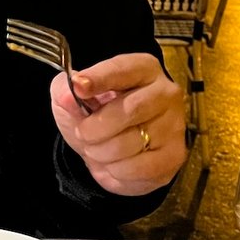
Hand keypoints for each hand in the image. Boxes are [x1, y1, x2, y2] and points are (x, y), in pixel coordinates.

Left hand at [50, 53, 187, 195]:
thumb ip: (66, 91)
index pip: (123, 70)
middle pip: (131, 109)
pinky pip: (139, 167)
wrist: (111, 152)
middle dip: (96, 127)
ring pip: (133, 142)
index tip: (78, 86)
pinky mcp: (174, 156)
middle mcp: (166, 92)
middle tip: (82, 134)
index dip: (100, 78)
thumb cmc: (96, 116)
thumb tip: (68, 93)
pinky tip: (114, 164)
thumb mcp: (73, 98)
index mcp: (142, 69)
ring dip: (103, 152)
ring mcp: (174, 125)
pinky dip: (117, 171)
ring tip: (97, 150)